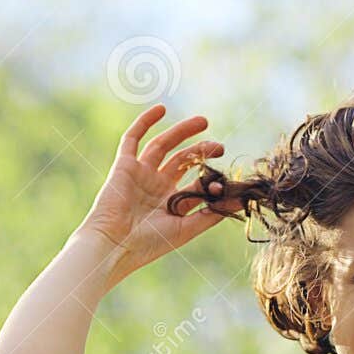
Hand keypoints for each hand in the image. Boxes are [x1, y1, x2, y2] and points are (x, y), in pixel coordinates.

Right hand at [78, 105, 243, 285]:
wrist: (114, 244)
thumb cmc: (148, 244)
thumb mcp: (185, 229)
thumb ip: (210, 214)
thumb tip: (238, 200)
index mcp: (171, 203)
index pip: (196, 183)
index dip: (211, 179)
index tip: (226, 179)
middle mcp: (156, 186)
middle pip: (182, 160)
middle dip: (201, 151)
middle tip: (219, 146)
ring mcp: (140, 174)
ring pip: (164, 145)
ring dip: (182, 132)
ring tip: (203, 122)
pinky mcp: (124, 165)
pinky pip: (133, 138)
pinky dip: (145, 122)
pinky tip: (161, 109)